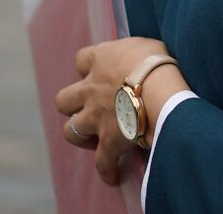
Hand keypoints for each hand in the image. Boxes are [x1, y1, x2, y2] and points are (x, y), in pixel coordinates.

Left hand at [54, 37, 188, 184]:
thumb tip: (140, 59)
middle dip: (73, 106)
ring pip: (71, 131)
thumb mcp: (145, 46)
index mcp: (101, 59)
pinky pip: (102, 162)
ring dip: (81, 137)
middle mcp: (91, 88)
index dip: (89, 68)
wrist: (159, 88)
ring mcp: (95, 116)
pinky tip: (114, 176)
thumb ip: (133, 54)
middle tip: (91, 110)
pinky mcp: (108, 140)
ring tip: (96, 141)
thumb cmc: (157, 62)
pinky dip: (107, 170)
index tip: (101, 73)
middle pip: (63, 100)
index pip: (82, 59)